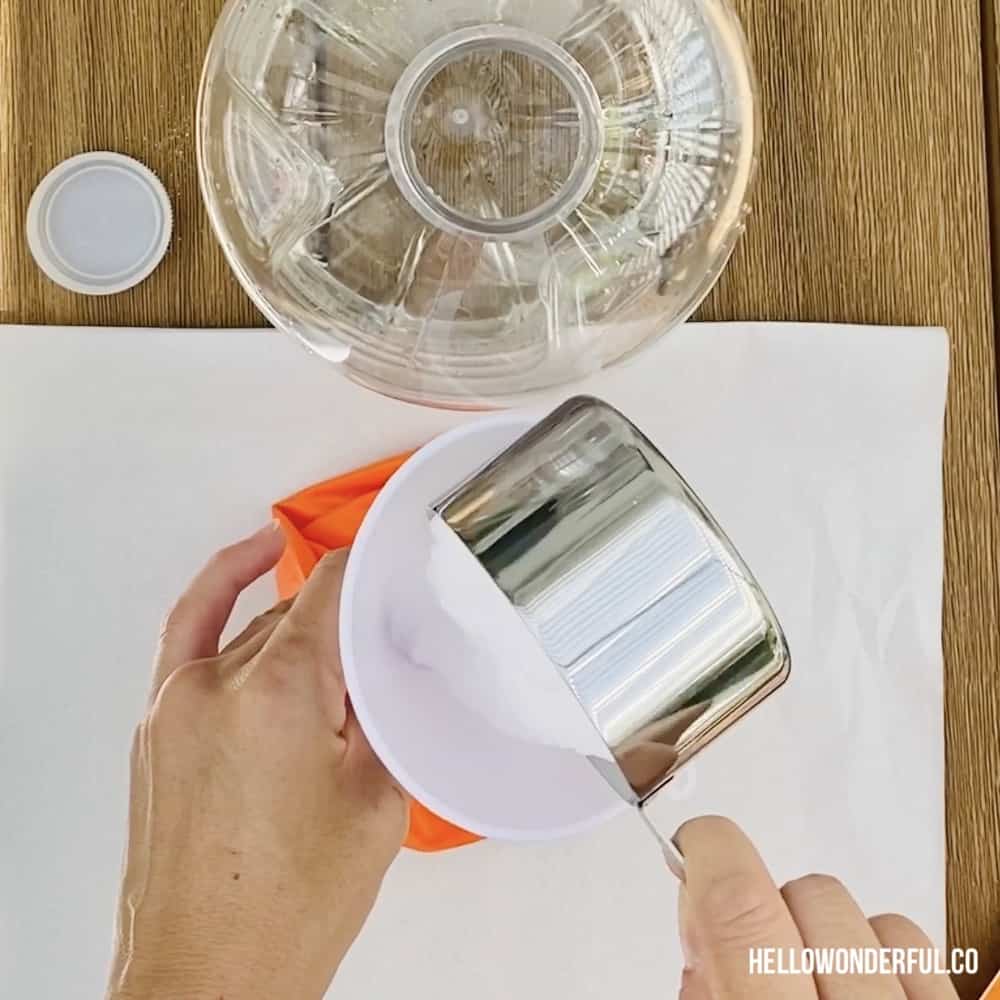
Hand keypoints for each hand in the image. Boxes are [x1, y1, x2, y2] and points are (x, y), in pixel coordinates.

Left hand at [106, 525, 407, 999]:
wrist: (210, 977)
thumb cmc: (284, 910)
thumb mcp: (376, 801)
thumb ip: (380, 718)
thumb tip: (381, 675)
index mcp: (280, 693)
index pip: (329, 591)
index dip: (366, 568)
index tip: (388, 558)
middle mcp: (218, 685)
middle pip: (296, 614)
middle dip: (346, 622)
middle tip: (386, 643)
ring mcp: (176, 703)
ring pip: (254, 630)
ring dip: (299, 630)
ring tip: (342, 646)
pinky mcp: (157, 725)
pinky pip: (189, 633)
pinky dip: (221, 589)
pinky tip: (249, 564)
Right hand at [675, 816, 957, 998]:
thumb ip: (703, 990)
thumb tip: (699, 925)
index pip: (739, 905)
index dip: (709, 849)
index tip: (700, 842)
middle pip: (811, 897)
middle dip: (773, 912)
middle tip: (757, 961)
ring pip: (882, 921)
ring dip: (841, 940)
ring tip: (821, 992)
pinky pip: (929, 952)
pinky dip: (891, 962)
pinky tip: (867, 992)